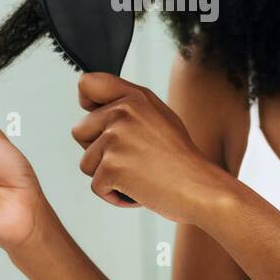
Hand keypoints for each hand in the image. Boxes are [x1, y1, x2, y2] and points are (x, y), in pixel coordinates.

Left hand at [69, 71, 231, 220]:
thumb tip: (96, 108)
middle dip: (97, 151)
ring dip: (106, 176)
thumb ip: (129, 108)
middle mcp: (122, 112)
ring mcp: (115, 138)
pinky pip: (96, 186)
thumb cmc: (181, 160)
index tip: (99, 122)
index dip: (87, 105)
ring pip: (86, 162)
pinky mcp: (111, 166)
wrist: (201, 188)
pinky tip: (138, 190)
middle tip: (131, 159)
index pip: (87, 83)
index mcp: (134, 97)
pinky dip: (113, 195)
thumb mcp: (159, 117)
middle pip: (79, 131)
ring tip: (138, 175)